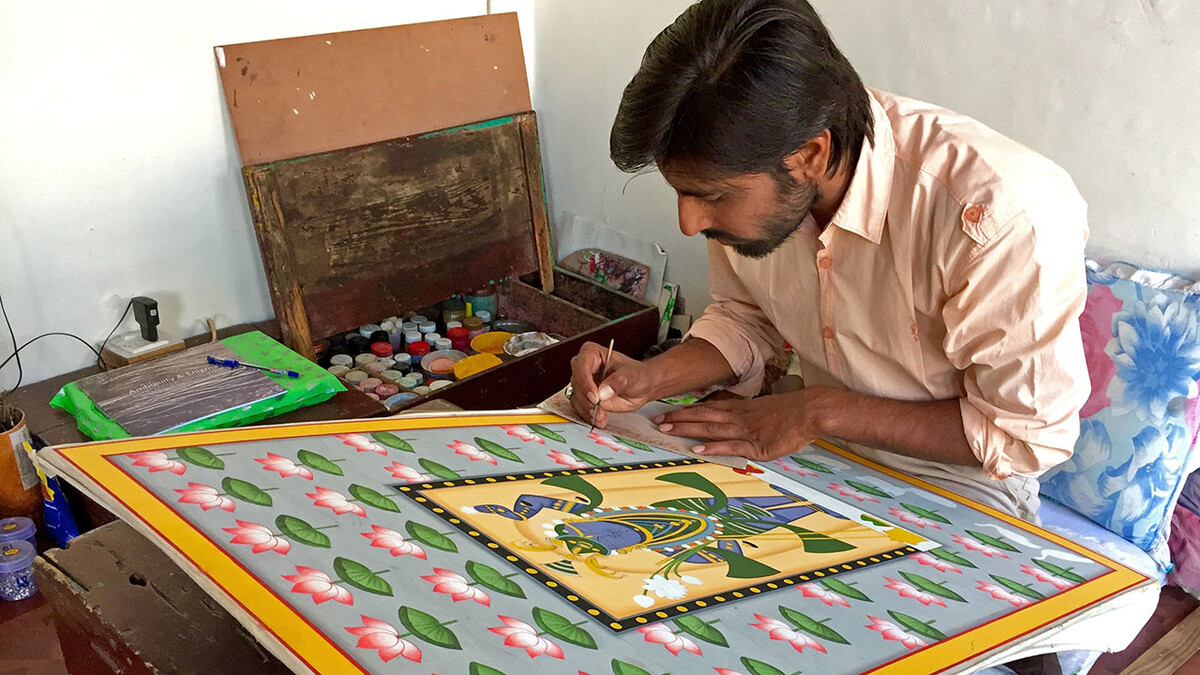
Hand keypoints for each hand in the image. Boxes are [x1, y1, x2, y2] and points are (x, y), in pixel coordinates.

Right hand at [568, 341, 658, 427]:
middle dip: (586, 399)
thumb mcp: (631, 375)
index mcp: (592, 353)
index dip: (585, 381)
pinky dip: (589, 416)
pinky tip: (600, 419)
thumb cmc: (637, 374)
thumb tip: (603, 392)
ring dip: (587, 410)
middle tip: (598, 409)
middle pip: (577, 383)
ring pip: (577, 398)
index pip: (581, 365)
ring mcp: (584, 383)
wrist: (642, 387)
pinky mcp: (585, 398)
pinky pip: (580, 408)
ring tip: (601, 417)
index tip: (595, 395)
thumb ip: (618, 381)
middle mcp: (584, 367)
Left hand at [653, 387, 839, 460]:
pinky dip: (712, 448)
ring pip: (710, 429)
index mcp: (739, 409)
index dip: (685, 412)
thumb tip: (731, 421)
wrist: (809, 410)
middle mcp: (738, 418)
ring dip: (687, 429)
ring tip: (667, 431)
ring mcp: (745, 431)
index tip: (667, 413)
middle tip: (657, 422)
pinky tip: (697, 449)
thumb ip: (746, 416)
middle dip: (678, 420)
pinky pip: (730, 446)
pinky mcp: (756, 445)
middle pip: (702, 417)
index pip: (706, 409)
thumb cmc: (790, 411)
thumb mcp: (763, 409)